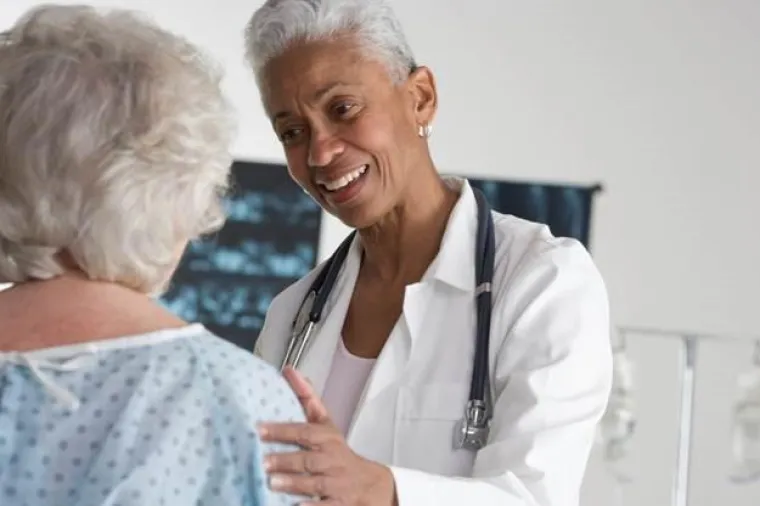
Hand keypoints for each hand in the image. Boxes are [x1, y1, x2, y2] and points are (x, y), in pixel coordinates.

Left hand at [259, 366, 396, 505]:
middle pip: (309, 459)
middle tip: (263, 461)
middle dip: (287, 460)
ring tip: (272, 482)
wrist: (374, 486)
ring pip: (315, 484)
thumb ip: (308, 399)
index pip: (306, 432)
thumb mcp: (326, 426)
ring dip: (294, 483)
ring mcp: (337, 484)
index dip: (283, 430)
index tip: (260, 429)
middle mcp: (333, 460)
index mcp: (328, 439)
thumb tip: (289, 371)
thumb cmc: (340, 453)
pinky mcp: (340, 505)